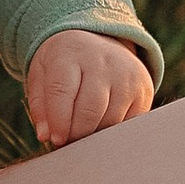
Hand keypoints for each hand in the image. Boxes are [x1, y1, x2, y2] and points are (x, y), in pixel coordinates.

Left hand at [25, 30, 154, 148]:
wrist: (99, 41)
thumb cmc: (64, 64)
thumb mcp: (42, 74)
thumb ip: (39, 106)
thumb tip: (46, 136)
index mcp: (70, 53)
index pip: (62, 91)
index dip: (58, 121)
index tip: (55, 139)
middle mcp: (102, 61)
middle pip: (89, 110)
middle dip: (76, 133)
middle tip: (67, 142)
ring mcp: (127, 74)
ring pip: (110, 120)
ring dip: (94, 135)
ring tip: (82, 133)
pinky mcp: (144, 88)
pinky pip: (129, 123)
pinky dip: (113, 132)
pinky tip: (101, 125)